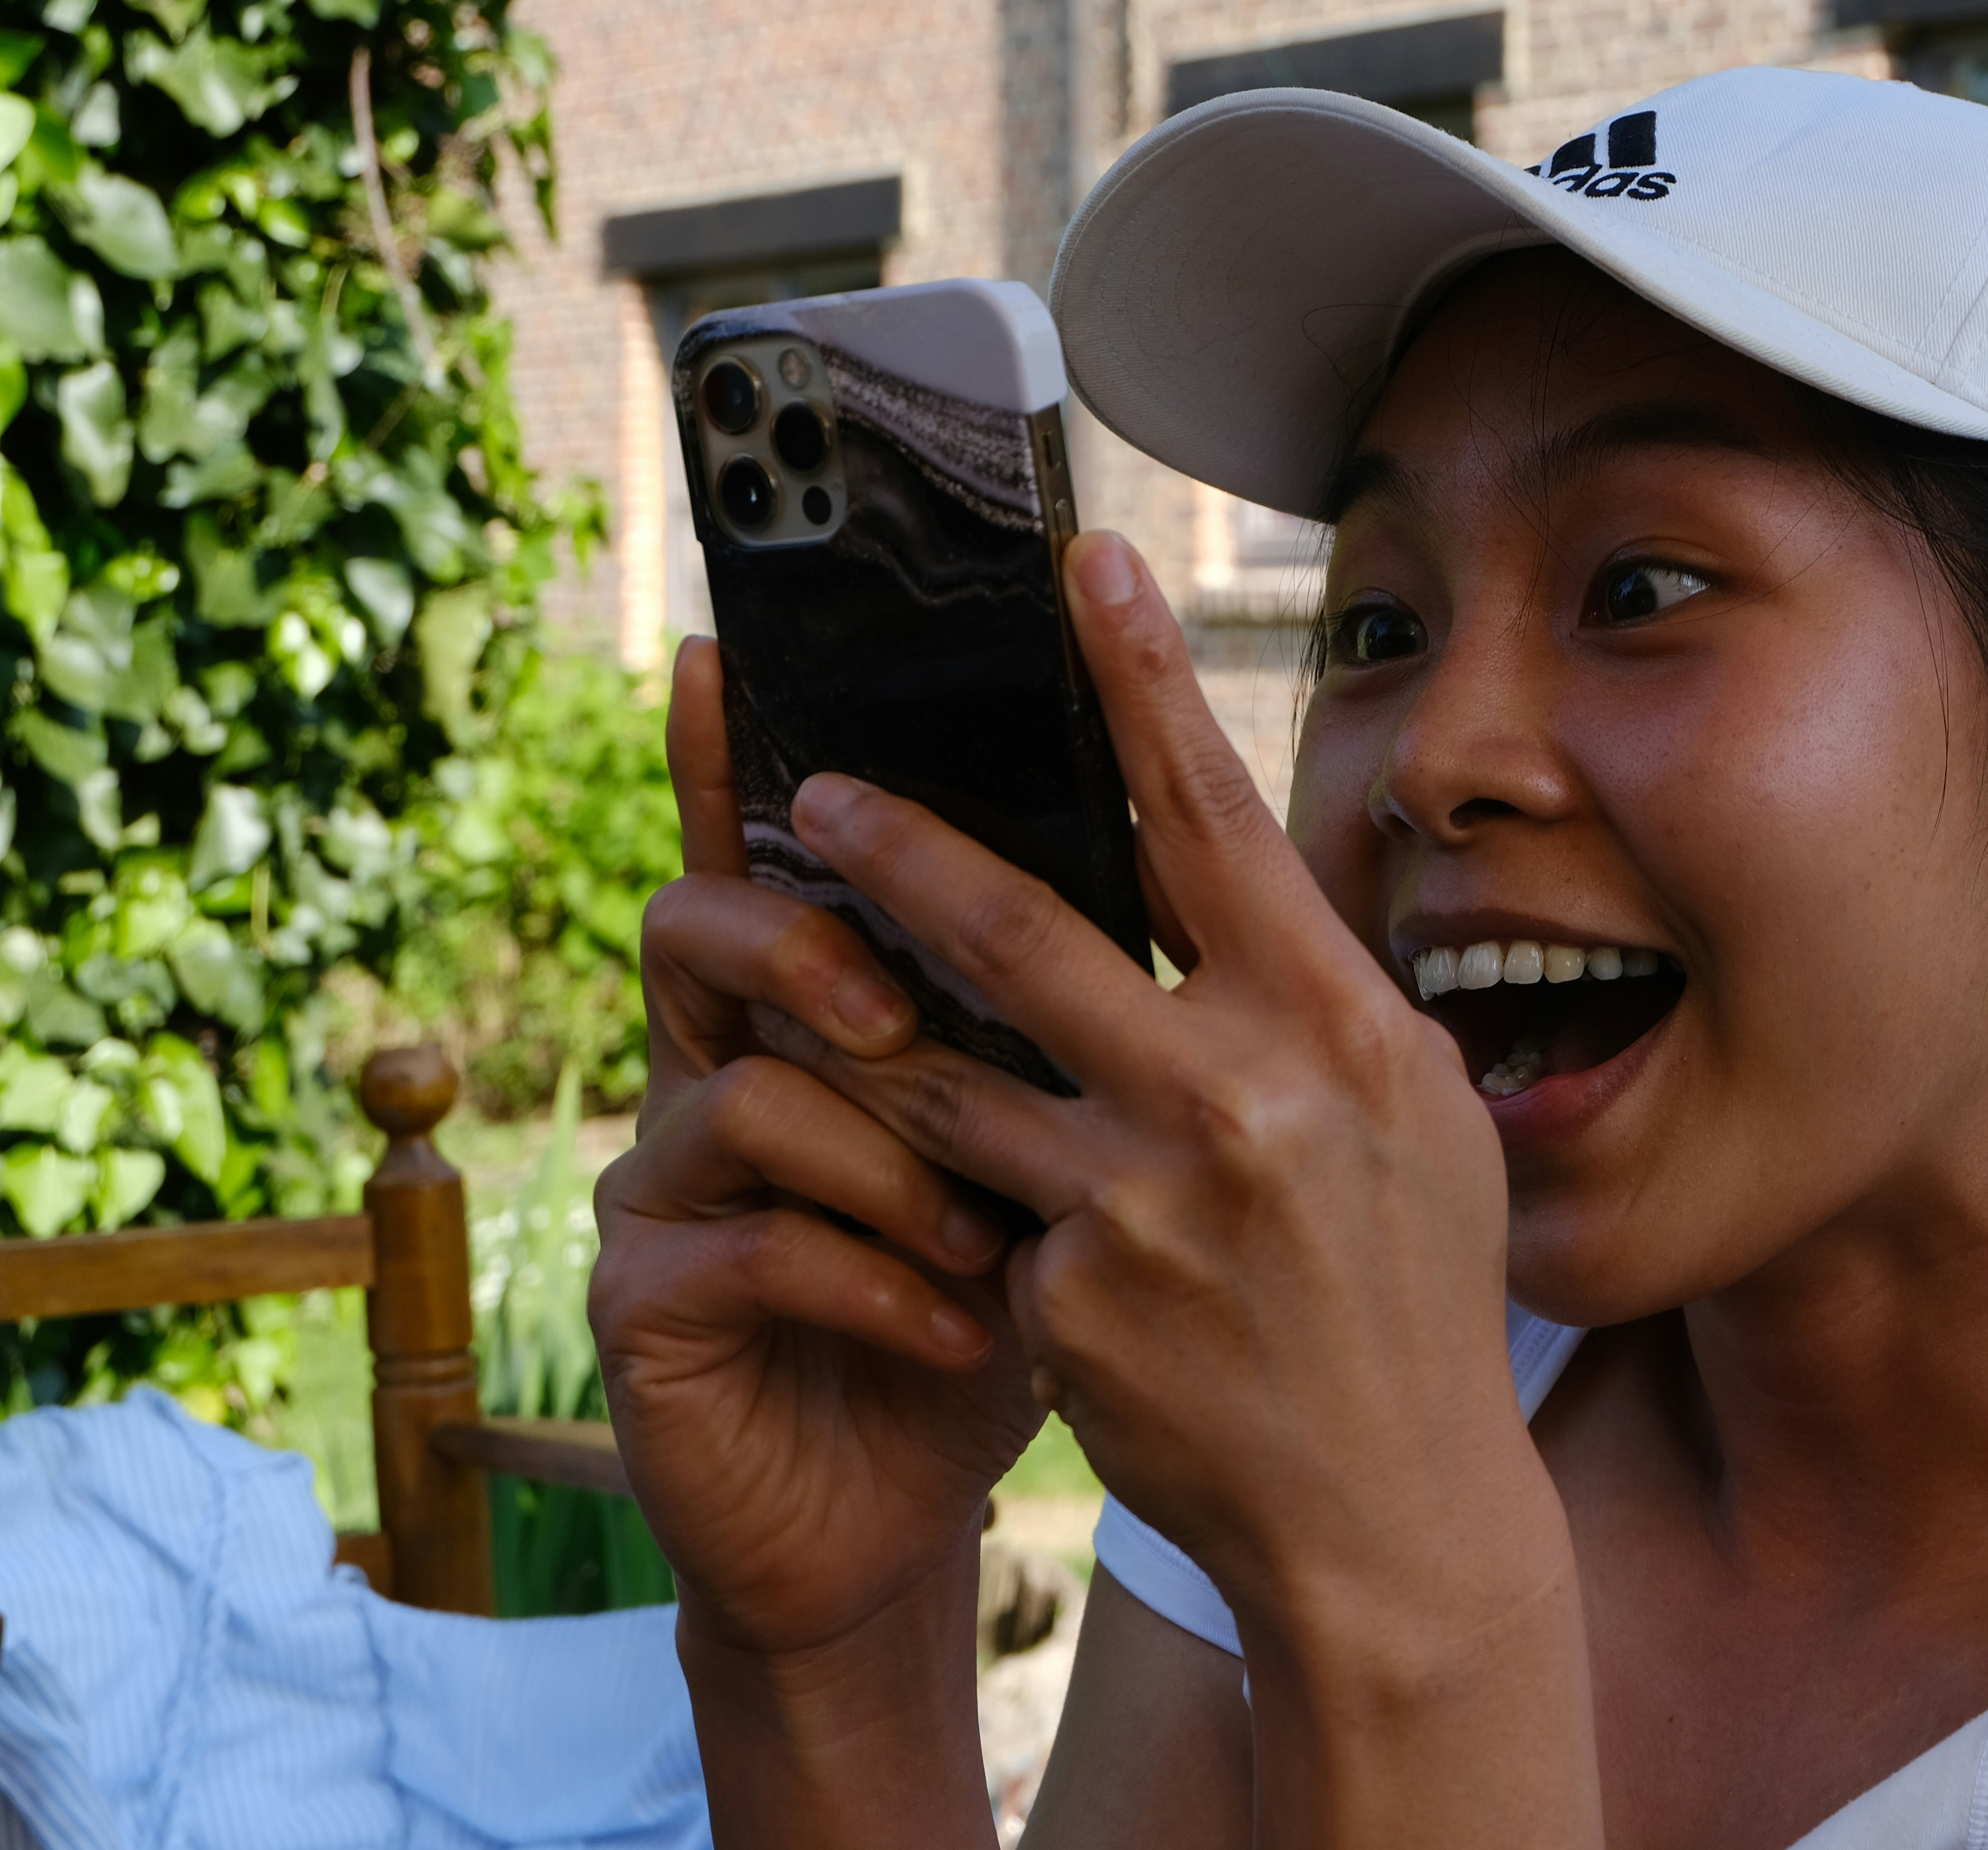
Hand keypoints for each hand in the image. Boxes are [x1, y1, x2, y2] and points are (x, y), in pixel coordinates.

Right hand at [590, 639, 1043, 1670]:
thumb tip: (1166, 872)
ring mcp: (668, 1181)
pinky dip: (881, 1284)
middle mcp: (719, 1069)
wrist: (899, 1513)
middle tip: (897, 1010)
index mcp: (815, 1018)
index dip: (731, 756)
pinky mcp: (648, 1298)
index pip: (767, 857)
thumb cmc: (987, 1314)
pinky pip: (753, 1242)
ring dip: (887, 1160)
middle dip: (813, 948)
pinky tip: (963, 1331)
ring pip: (744, 1089)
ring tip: (986, 1239)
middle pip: (712, 926)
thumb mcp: (1048, 1157)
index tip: (724, 648)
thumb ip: (1059, 1030)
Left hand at [774, 533, 1599, 1846]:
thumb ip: (1307, 996)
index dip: (1144, 680)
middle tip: (816, 791)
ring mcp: (1144, 1203)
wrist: (1393, 1514)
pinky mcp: (1069, 1302)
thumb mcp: (1408, 1114)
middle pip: (1028, 927)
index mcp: (1339, 1028)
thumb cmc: (1409, 1292)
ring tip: (805, 984)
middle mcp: (1240, 1097)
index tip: (1082, 564)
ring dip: (866, 1018)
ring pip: (948, 1074)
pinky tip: (1011, 1235)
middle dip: (905, 845)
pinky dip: (979, 1209)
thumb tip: (1204, 871)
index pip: (1219, 818)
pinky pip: (986, 1215)